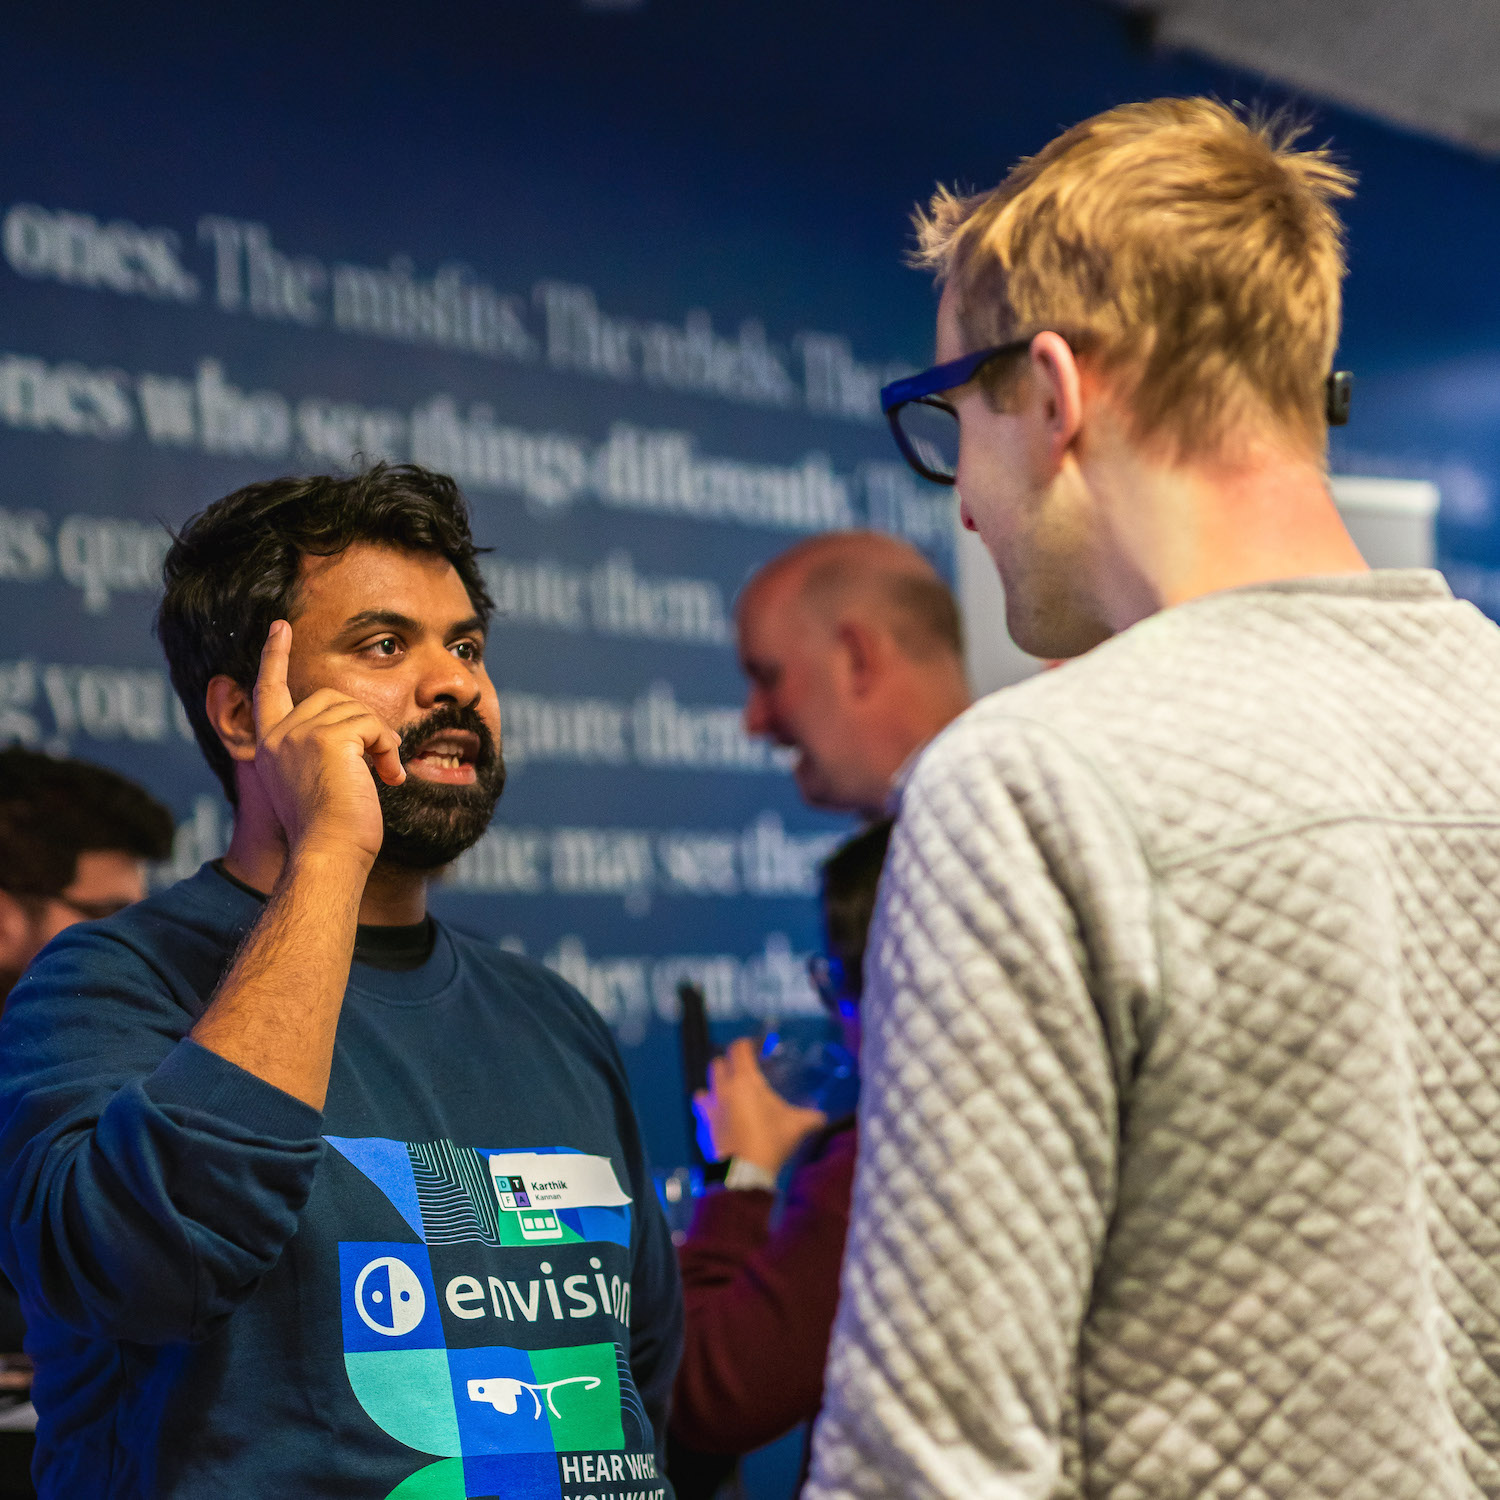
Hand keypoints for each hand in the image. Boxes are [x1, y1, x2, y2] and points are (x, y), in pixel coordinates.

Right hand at [250, 620, 404, 866]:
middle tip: (380, 766)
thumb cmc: (332, 833)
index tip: (280, 626)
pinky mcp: (326, 738)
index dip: (274, 657)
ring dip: (380, 741)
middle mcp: (277, 736)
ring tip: (383, 775)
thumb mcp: (315, 784)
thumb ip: (320, 751)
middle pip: (333, 698)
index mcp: (268, 747)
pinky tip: (388, 778)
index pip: (267, 691)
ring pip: (357, 710)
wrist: (329, 854)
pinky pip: (372, 725)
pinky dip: (388, 749)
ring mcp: (299, 734)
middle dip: (364, 725)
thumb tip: (356, 739)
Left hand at [693, 1037, 826, 1175]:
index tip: (755, 1048)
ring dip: (714, 1088)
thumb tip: (823, 1117)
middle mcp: (723, 1090)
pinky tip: (722, 1122)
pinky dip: (710, 1113)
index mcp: (744, 1081)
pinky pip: (702, 1113)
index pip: (738, 1049)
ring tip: (728, 1097)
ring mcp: (710, 1109)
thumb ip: (811, 1118)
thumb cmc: (770, 1141)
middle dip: (728, 1064)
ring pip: (704, 1088)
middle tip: (743, 1073)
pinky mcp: (703, 1128)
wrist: (744, 1173)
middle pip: (717, 1064)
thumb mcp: (796, 1127)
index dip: (746, 1045)